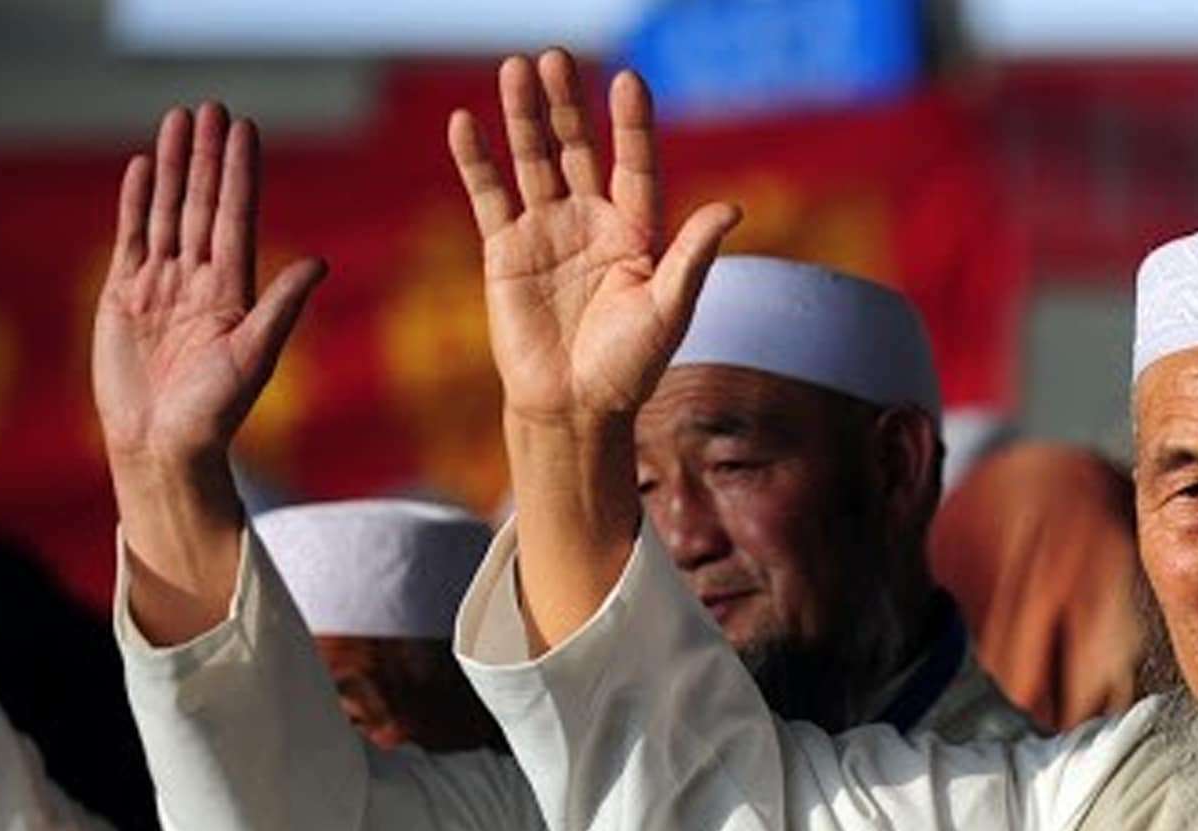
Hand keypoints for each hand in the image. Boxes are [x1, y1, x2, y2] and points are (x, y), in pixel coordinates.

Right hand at [92, 102, 325, 471]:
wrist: (163, 445)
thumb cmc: (215, 412)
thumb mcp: (254, 356)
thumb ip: (283, 305)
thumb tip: (321, 261)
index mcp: (233, 291)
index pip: (236, 218)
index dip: (240, 173)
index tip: (245, 130)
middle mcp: (199, 281)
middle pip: (203, 205)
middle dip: (207, 157)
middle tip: (213, 106)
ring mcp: (161, 286)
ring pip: (167, 213)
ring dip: (174, 168)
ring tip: (178, 120)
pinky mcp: (124, 296)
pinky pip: (132, 239)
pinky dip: (137, 203)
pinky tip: (145, 167)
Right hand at [448, 50, 739, 430]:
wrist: (573, 407)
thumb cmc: (628, 367)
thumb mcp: (669, 310)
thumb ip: (693, 256)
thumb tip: (732, 207)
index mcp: (635, 232)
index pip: (634, 164)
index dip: (631, 125)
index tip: (629, 80)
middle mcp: (590, 222)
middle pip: (578, 148)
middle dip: (568, 104)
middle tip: (557, 56)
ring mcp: (545, 232)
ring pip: (533, 161)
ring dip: (524, 117)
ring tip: (517, 68)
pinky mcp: (504, 252)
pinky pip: (488, 196)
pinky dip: (476, 160)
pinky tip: (465, 122)